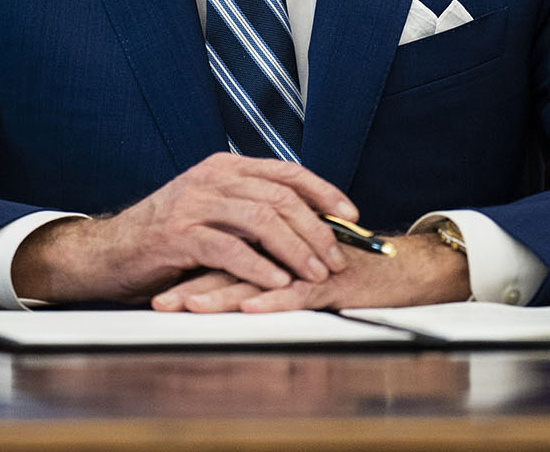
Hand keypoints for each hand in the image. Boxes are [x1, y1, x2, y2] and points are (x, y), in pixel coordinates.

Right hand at [10, 153, 356, 304]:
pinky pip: (230, 250)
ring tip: (316, 273)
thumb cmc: (168, 238)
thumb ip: (250, 210)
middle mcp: (212, 178)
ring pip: (262, 219)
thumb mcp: (213, 212)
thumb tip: (307, 225)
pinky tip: (279, 284)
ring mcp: (194, 204)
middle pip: (281, 196)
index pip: (287, 172)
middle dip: (316, 229)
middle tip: (337, 257)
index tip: (352, 216)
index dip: (324, 193)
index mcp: (225, 168)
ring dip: (296, 249)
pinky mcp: (179, 235)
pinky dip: (260, 267)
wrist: (111, 252)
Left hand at [149, 232, 471, 312]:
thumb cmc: (345, 269)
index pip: (221, 250)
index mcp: (270, 242)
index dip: (187, 267)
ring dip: (220, 292)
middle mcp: (283, 248)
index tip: (153, 286)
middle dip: (190, 281)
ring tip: (189, 305)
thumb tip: (217, 284)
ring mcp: (306, 263)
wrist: (396, 269)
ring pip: (256, 276)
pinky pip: (297, 291)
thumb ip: (261, 265)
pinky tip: (250, 309)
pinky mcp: (329, 280)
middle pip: (228, 261)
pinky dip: (273, 299)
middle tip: (159, 300)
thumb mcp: (296, 267)